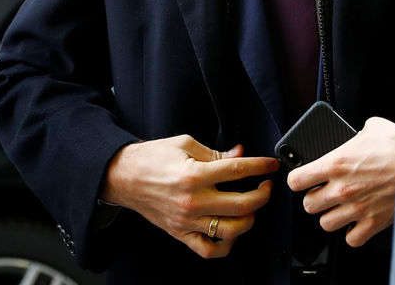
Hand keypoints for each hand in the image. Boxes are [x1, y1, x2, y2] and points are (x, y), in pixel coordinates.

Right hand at [101, 135, 278, 257]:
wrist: (123, 176)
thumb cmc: (152, 157)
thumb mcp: (185, 144)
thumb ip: (215, 152)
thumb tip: (239, 154)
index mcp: (194, 174)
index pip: (237, 171)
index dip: (259, 166)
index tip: (270, 164)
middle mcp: (192, 200)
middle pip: (241, 204)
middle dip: (262, 194)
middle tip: (266, 185)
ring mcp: (187, 221)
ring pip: (230, 230)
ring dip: (249, 219)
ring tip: (252, 207)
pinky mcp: (180, 233)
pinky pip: (208, 249)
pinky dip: (226, 245)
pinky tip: (233, 231)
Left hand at [287, 117, 394, 246]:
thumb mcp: (373, 127)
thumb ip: (357, 132)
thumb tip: (358, 134)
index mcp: (335, 163)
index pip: (297, 180)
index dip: (298, 179)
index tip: (302, 178)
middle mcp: (342, 188)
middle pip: (308, 205)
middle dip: (314, 198)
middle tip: (323, 192)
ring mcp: (356, 209)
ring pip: (326, 223)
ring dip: (331, 215)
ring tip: (339, 207)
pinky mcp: (373, 223)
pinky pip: (351, 239)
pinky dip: (352, 232)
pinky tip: (357, 220)